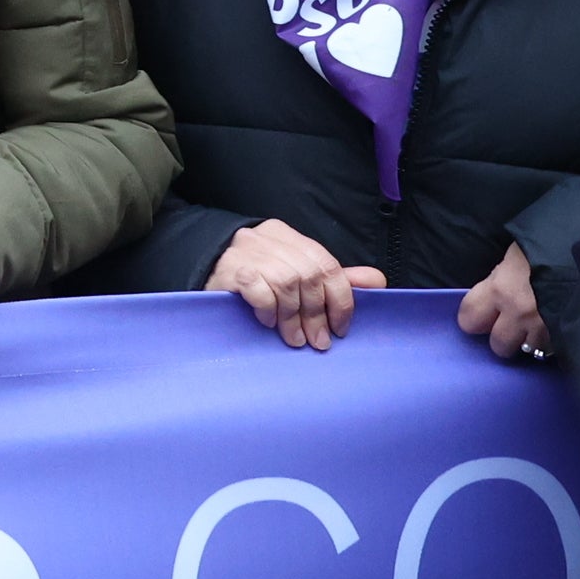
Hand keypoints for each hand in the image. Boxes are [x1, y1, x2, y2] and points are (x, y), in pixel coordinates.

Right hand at [206, 220, 384, 350]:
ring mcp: (247, 250)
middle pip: (308, 275)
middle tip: (317, 342)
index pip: (326, 264)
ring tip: (293, 338)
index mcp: (289, 236)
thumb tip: (377, 282)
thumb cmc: (255, 279)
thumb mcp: (296, 274)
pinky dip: (268, 308)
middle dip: (316, 314)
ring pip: (286, 282)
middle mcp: (269, 238)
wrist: (203, 273)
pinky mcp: (229, 268)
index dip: (340, 299)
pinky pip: (258, 288)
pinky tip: (267, 322)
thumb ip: (333, 279)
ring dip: (293, 317)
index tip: (340, 328)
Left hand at [457, 244, 550, 362]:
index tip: (482, 314)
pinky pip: (555, 350)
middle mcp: (519, 313)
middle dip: (505, 336)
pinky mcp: (570, 336)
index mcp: (500, 288)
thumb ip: (503, 276)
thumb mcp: (519, 253)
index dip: (475, 317)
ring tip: (539, 326)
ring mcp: (547, 329)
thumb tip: (495, 290)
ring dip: (532, 341)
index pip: (469, 318)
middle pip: (499, 345)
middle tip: (513, 323)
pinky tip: (558, 329)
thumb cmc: (554, 240)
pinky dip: (554, 342)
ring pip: (529, 352)